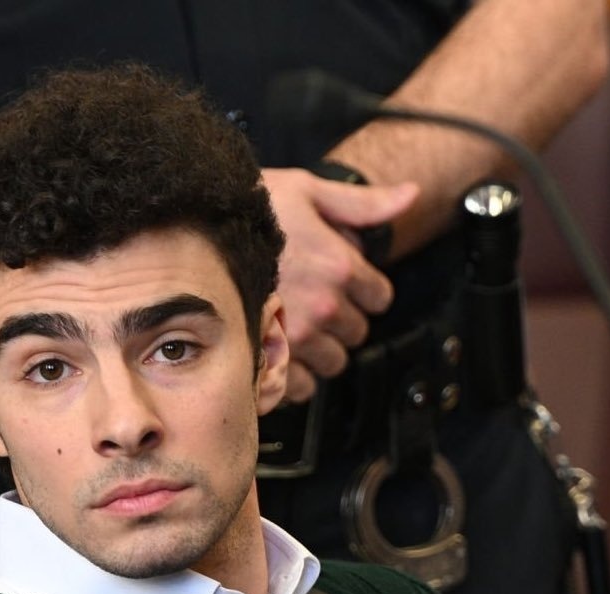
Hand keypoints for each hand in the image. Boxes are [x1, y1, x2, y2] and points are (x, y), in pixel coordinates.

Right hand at [262, 168, 417, 400]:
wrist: (197, 231)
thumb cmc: (253, 208)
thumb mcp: (311, 191)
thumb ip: (364, 204)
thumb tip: (412, 195)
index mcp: (340, 267)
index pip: (380, 299)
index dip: (364, 291)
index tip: (344, 284)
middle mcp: (323, 306)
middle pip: (356, 334)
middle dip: (341, 322)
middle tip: (316, 305)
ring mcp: (296, 337)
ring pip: (332, 363)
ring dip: (321, 351)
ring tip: (297, 330)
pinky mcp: (270, 359)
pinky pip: (301, 386)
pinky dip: (294, 375)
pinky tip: (281, 352)